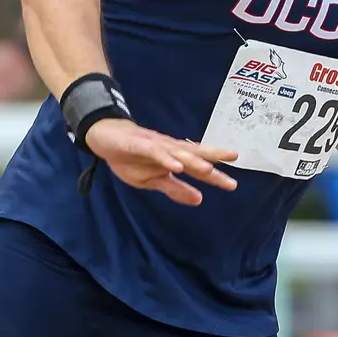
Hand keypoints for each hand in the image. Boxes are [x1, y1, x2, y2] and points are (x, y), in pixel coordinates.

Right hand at [83, 119, 238, 205]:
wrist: (105, 137)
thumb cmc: (131, 157)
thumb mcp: (153, 180)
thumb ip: (176, 189)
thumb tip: (199, 199)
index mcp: (174, 159)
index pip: (198, 166)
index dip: (216, 174)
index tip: (233, 184)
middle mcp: (170, 149)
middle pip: (194, 153)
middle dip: (213, 156)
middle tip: (233, 157)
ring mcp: (155, 146)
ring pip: (178, 152)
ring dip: (193, 160)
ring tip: (208, 168)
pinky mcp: (139, 144)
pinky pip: (155, 152)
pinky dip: (165, 159)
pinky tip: (175, 166)